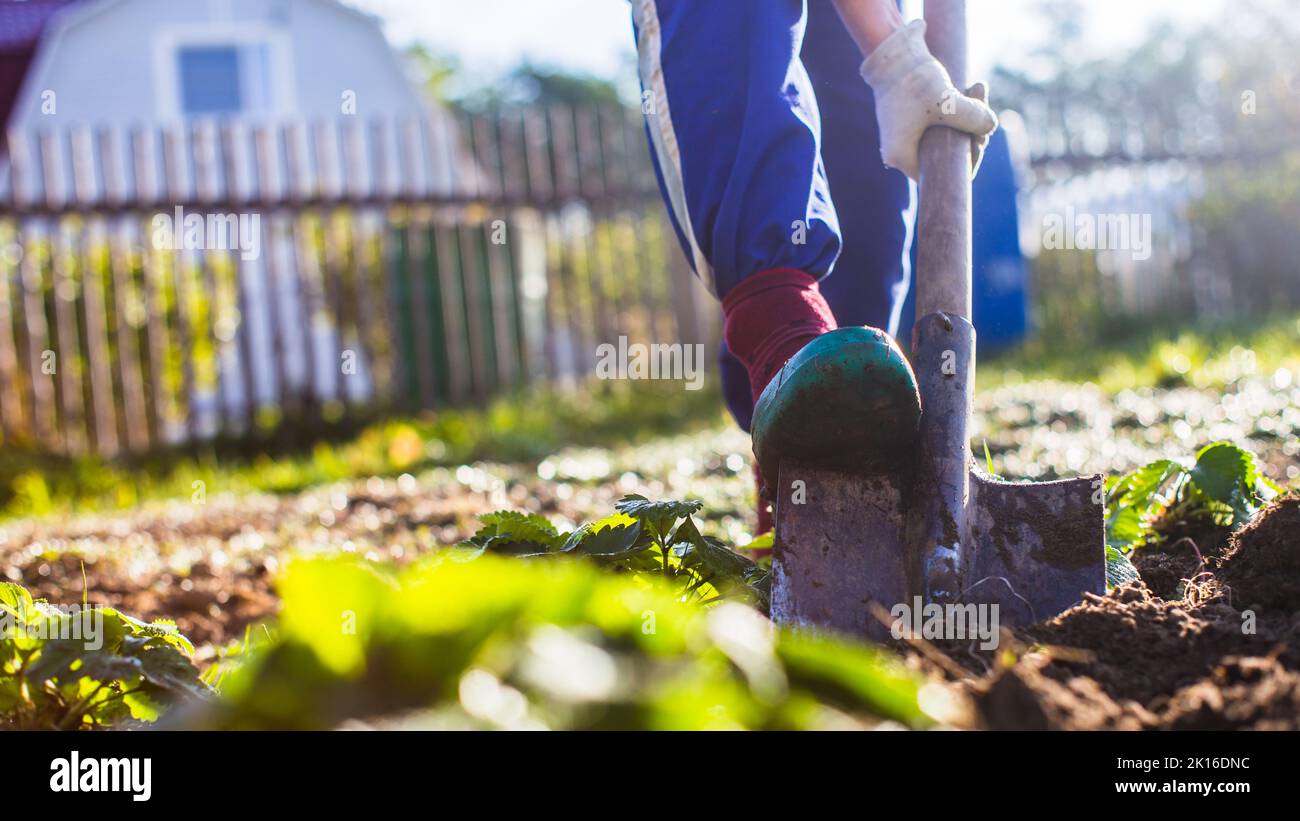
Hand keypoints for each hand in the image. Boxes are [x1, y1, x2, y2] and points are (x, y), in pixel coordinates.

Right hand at [859, 19, 997, 179]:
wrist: (892, 51)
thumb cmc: (913, 80)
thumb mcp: (947, 101)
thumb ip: (973, 119)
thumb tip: (990, 126)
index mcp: (902, 157)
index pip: (941, 174)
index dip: (967, 161)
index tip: (981, 139)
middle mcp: (901, 151)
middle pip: (946, 155)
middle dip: (971, 133)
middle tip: (984, 108)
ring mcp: (906, 134)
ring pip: (947, 134)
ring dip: (968, 114)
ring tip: (979, 88)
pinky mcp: (912, 118)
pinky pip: (941, 120)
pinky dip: (957, 107)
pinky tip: (972, 88)